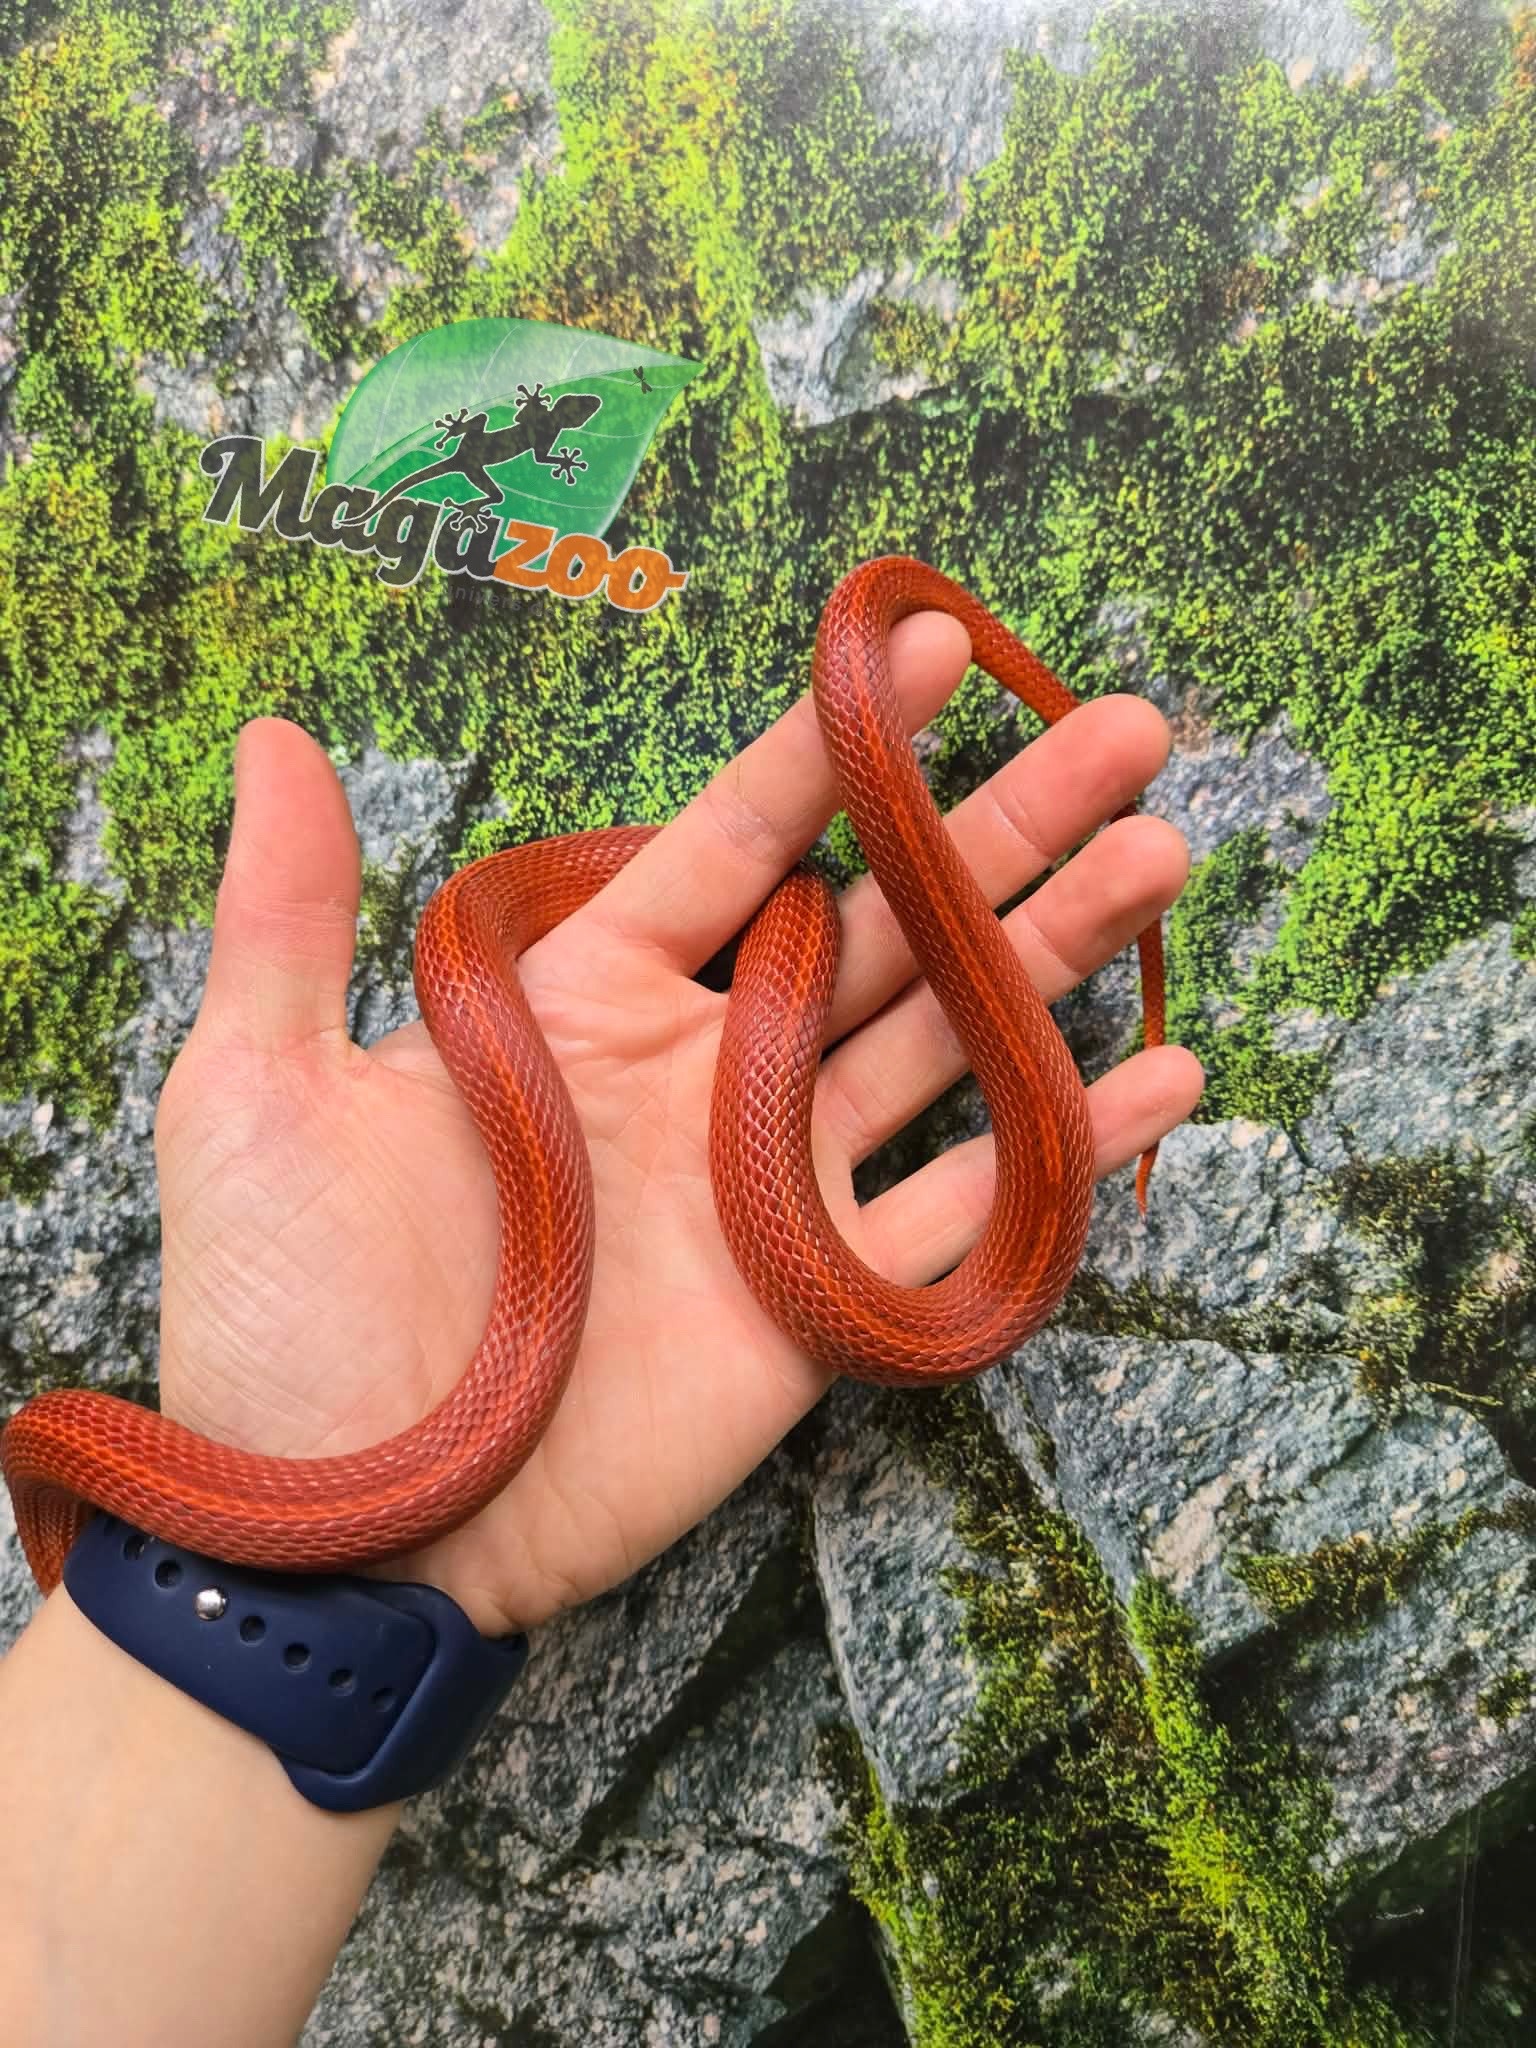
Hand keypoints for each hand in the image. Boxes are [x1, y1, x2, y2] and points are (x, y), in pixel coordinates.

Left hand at [153, 614, 1202, 1635]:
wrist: (343, 1534)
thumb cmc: (278, 1313)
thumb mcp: (256, 1093)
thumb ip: (289, 915)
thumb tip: (273, 736)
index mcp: (584, 995)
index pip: (738, 837)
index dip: (835, 742)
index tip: (924, 641)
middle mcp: (700, 1069)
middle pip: (882, 920)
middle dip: (1000, 824)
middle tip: (1122, 733)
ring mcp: (768, 1185)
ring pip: (943, 1040)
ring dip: (1054, 952)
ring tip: (1158, 856)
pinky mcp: (816, 1302)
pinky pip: (962, 1214)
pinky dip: (1064, 1152)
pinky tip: (1161, 1077)